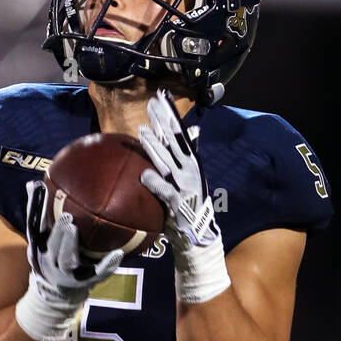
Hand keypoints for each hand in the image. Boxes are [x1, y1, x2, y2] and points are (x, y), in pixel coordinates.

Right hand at [16, 179, 122, 340]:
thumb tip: (34, 182)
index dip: (41, 216)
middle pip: (54, 249)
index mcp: (42, 251)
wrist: (57, 294)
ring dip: (72, 246)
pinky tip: (118, 254)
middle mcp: (54, 264)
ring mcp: (70, 275)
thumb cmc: (50, 256)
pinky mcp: (87, 282)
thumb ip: (37, 212)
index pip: (39, 233)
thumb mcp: (39, 238)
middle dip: (60, 234)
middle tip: (67, 218)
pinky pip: (98, 274)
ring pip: (69, 261)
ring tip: (77, 230)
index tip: (48, 199)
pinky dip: (108, 265)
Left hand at [139, 89, 230, 303]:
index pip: (180, 135)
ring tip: (142, 132)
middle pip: (176, 143)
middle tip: (151, 104)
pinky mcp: (180, 206)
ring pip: (169, 164)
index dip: (170, 116)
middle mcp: (191, 173)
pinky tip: (144, 175)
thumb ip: (185, 158)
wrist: (199, 242)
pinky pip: (166, 193)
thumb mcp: (186, 182)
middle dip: (165, 123)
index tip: (160, 98)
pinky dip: (156, 184)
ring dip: (156, 148)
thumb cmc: (187, 211)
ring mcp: (186, 188)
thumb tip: (192, 132)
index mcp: (191, 165)